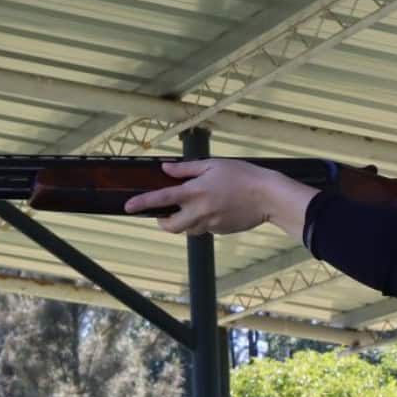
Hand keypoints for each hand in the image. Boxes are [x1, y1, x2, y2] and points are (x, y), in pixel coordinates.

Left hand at [124, 159, 286, 234]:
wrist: (267, 197)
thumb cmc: (242, 176)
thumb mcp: (213, 165)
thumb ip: (187, 169)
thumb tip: (166, 169)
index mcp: (195, 191)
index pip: (162, 199)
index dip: (143, 203)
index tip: (128, 207)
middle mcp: (199, 210)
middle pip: (170, 226)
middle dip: (162, 221)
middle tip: (162, 214)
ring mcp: (210, 223)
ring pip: (186, 230)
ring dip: (182, 222)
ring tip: (192, 207)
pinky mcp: (219, 230)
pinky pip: (203, 229)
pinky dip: (200, 222)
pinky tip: (213, 209)